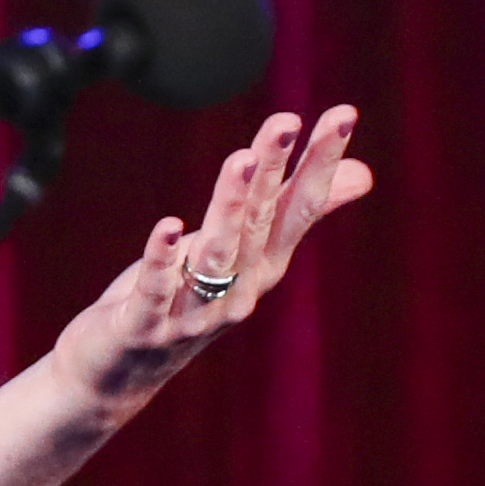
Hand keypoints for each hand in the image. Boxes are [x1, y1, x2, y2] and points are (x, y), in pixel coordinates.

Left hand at [54, 105, 376, 413]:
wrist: (121, 371)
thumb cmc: (184, 298)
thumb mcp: (242, 252)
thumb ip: (294, 211)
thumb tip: (364, 172)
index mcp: (263, 264)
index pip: (299, 206)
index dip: (320, 161)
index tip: (343, 114)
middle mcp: (240, 288)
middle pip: (259, 221)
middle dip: (273, 169)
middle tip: (286, 120)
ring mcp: (195, 311)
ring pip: (217, 253)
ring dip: (229, 206)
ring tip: (241, 160)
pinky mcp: (147, 325)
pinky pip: (158, 288)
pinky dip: (163, 256)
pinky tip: (167, 224)